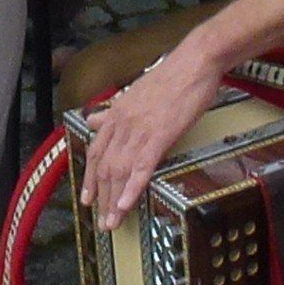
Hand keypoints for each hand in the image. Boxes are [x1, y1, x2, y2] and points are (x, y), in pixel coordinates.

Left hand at [77, 40, 223, 230]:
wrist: (195, 61)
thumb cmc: (172, 76)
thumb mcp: (135, 91)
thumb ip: (114, 110)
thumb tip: (94, 118)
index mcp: (117, 112)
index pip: (96, 150)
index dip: (89, 177)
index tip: (88, 198)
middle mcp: (123, 122)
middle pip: (104, 166)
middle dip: (100, 196)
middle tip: (100, 219)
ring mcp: (140, 130)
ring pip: (119, 171)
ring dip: (113, 201)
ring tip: (112, 223)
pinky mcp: (160, 135)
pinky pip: (141, 168)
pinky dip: (132, 190)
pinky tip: (126, 206)